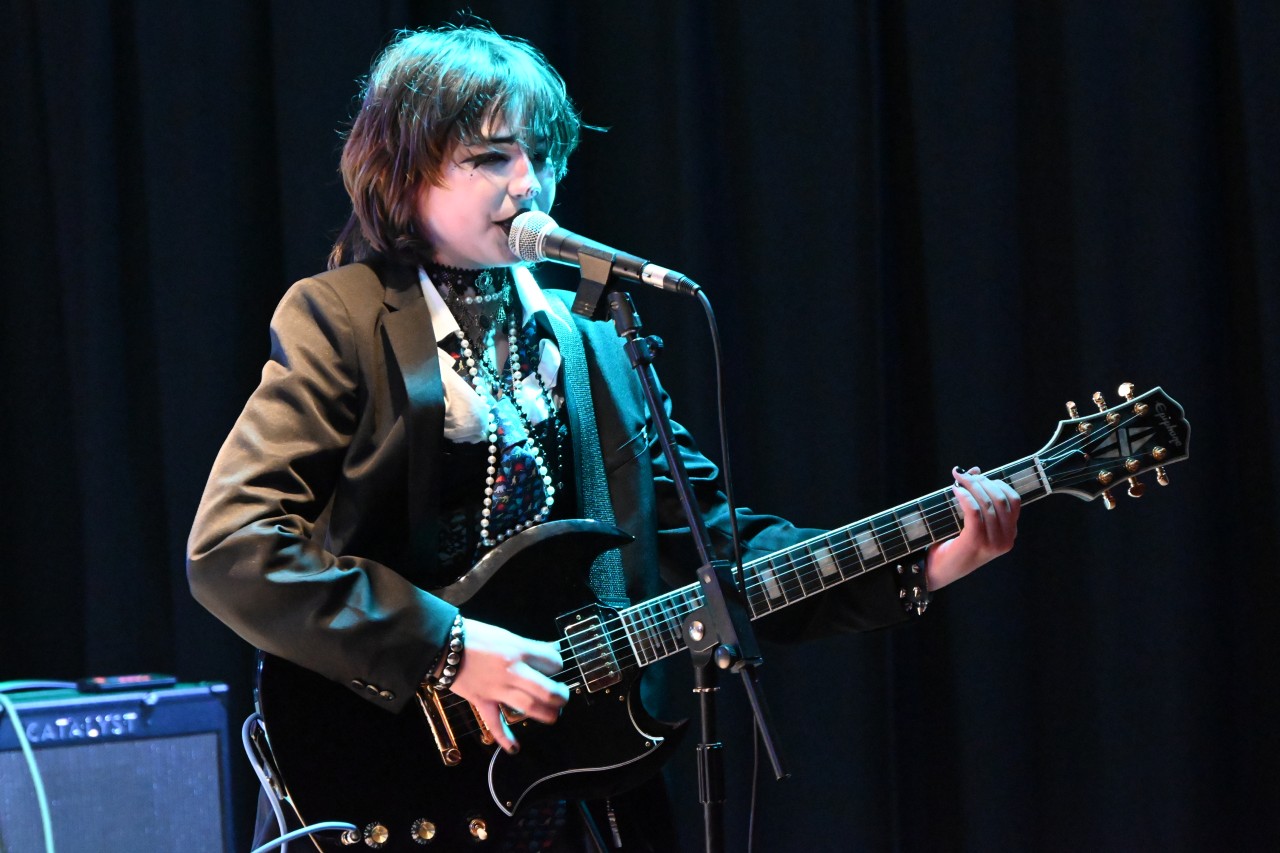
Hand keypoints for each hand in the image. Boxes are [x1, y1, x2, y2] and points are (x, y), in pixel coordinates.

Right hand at [446, 619, 569, 753]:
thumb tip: (554, 649)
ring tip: (553, 715)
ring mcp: (497, 689)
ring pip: (528, 707)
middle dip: (560, 696)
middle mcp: (512, 672)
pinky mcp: (482, 701)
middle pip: (546, 690)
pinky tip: (514, 748)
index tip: (554, 666)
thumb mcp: (507, 634)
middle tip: (562, 697)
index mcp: (519, 651)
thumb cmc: (475, 636)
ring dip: (546, 714)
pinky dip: (504, 738)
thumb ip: (531, 646)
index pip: (553, 662)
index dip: (558, 664)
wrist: (444, 645)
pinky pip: (494, 723)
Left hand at [926, 466, 1020, 589]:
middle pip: (1001, 499)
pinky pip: (974, 512)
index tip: (977, 476)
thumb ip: (976, 497)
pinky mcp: (975, 543)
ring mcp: (992, 544)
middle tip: (964, 475)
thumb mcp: (969, 520)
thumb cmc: (951, 544)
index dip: (996, 482)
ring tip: (958, 480)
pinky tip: (955, 490)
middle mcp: (1006, 540)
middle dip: (982, 482)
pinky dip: (965, 497)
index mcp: (1009, 534)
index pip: (1014, 500)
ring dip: (972, 486)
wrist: (935, 571)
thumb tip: (975, 469)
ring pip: (988, 504)